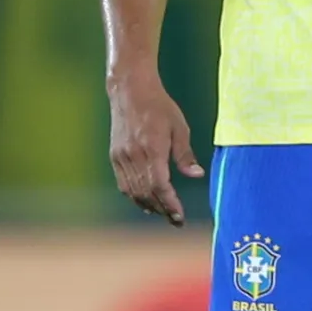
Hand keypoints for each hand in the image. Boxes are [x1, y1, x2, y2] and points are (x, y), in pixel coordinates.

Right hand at [109, 71, 204, 224]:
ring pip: (133, 191)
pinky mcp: (115, 156)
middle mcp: (134, 155)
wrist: (130, 90)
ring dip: (149, 205)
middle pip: (147, 192)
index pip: (160, 185)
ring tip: (163, 213)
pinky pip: (123, 184)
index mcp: (152, 148)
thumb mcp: (179, 127)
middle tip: (176, 219)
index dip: (170, 203)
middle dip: (162, 209)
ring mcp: (121, 156)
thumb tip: (196, 175)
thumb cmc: (159, 106)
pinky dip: (135, 196)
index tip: (180, 216)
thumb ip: (185, 154)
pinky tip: (146, 202)